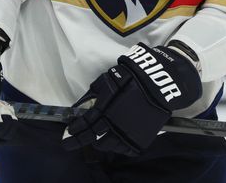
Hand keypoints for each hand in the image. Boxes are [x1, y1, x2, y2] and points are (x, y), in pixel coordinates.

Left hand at [62, 43, 201, 155]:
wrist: (157, 83)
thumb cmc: (131, 78)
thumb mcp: (107, 81)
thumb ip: (93, 95)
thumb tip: (79, 106)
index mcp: (105, 110)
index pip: (84, 125)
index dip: (74, 130)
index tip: (68, 134)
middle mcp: (113, 124)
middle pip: (92, 138)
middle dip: (79, 141)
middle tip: (70, 143)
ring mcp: (127, 133)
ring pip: (107, 146)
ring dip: (99, 143)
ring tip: (96, 141)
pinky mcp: (139, 139)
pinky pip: (124, 148)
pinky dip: (117, 146)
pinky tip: (114, 141)